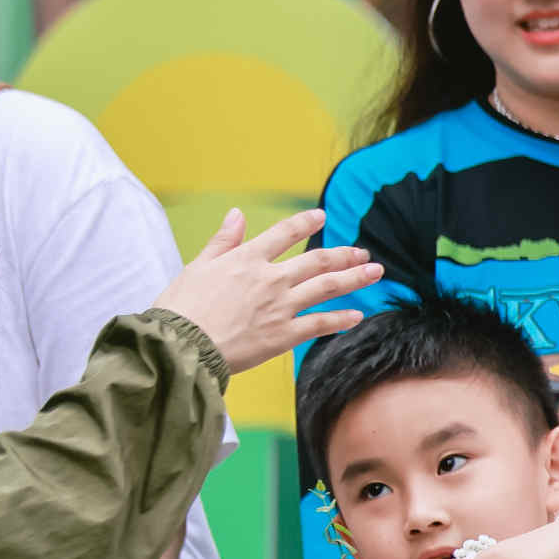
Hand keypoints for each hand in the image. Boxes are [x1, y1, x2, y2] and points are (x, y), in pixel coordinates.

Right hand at [154, 209, 381, 373]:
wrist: (182, 344)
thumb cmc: (182, 307)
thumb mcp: (198, 266)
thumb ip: (223, 240)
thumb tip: (236, 214)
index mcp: (247, 259)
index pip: (283, 233)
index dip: (305, 223)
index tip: (322, 217)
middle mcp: (270, 279)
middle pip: (317, 261)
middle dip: (344, 255)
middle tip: (363, 253)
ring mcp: (281, 306)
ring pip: (327, 287)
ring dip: (354, 278)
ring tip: (376, 272)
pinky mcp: (284, 335)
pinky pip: (320, 324)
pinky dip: (341, 319)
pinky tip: (357, 315)